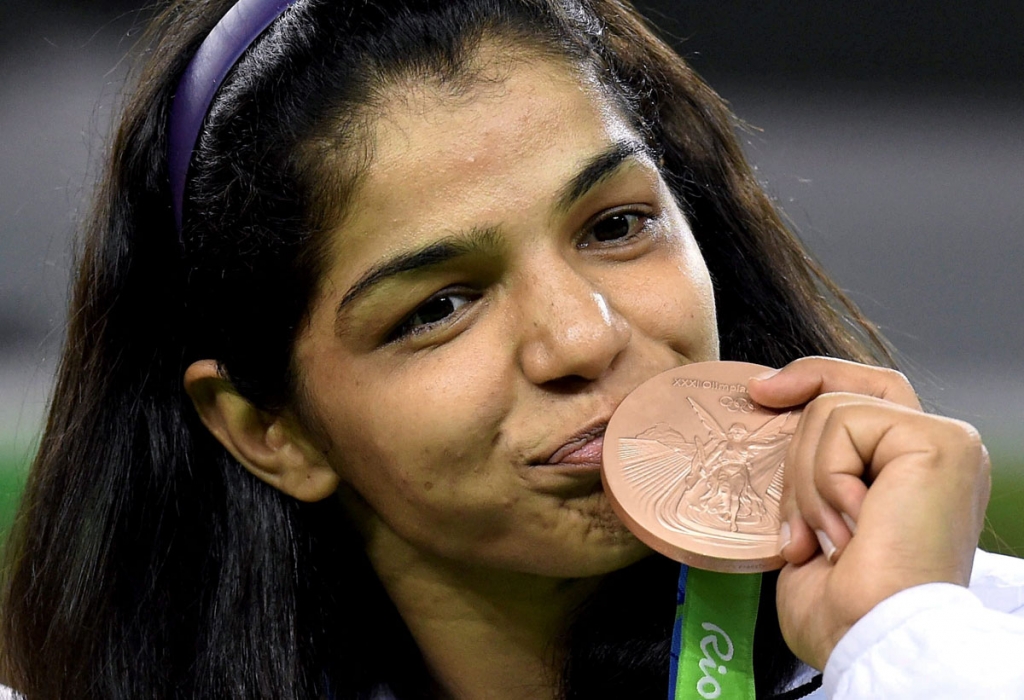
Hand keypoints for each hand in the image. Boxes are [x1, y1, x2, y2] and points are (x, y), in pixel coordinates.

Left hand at [747, 357, 990, 669]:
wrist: (868, 635)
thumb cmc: (841, 603)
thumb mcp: (813, 518)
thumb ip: (809, 465)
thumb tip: (769, 408)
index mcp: (912, 471)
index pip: (860, 394)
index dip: (810, 380)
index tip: (760, 393)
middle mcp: (937, 451)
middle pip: (846, 388)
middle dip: (795, 435)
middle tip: (791, 514)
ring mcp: (945, 442)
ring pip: (831, 409)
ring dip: (806, 481)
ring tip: (830, 538)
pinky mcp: (940, 442)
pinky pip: (844, 423)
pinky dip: (825, 477)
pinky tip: (851, 527)